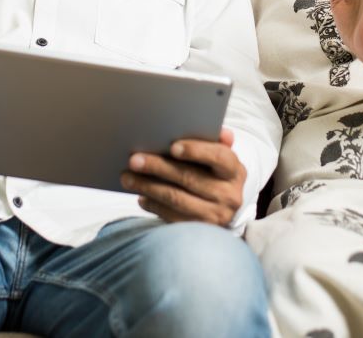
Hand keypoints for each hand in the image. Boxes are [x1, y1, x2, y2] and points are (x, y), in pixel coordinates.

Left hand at [120, 128, 245, 226]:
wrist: (222, 209)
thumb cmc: (214, 174)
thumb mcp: (219, 159)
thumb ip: (216, 143)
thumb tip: (224, 133)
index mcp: (235, 171)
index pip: (219, 157)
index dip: (196, 151)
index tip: (172, 147)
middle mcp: (229, 195)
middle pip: (190, 178)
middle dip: (158, 167)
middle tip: (134, 160)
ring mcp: (216, 216)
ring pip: (176, 198)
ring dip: (148, 186)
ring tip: (127, 177)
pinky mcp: (200, 230)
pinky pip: (172, 217)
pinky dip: (153, 205)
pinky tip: (141, 195)